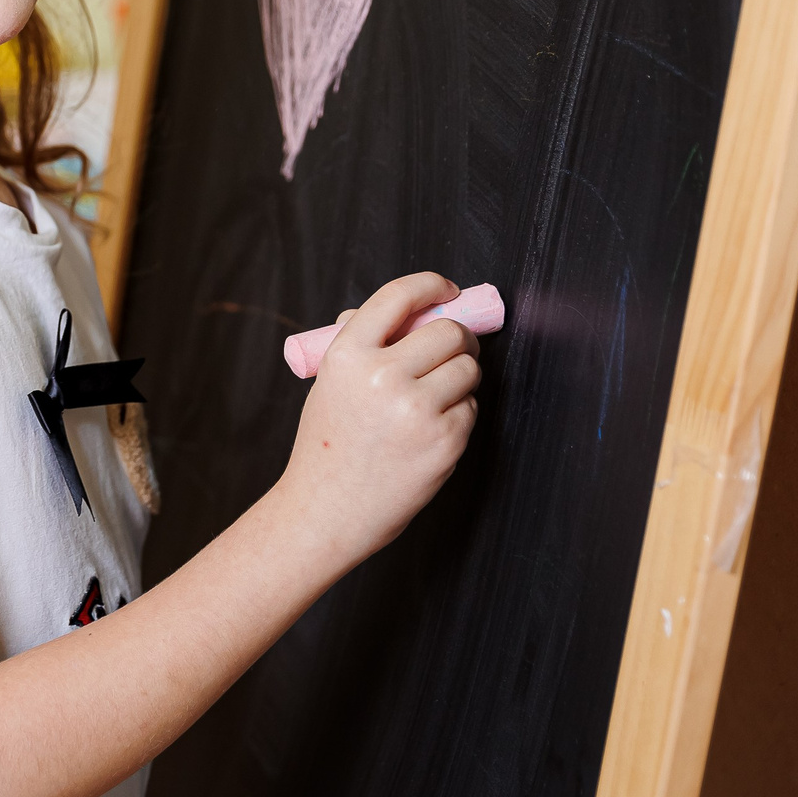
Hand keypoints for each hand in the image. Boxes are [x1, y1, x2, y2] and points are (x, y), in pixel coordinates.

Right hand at [278, 272, 480, 563]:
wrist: (326, 511)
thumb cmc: (328, 445)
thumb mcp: (330, 384)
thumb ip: (362, 345)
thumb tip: (406, 311)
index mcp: (348, 355)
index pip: (400, 295)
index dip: (431, 286)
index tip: (447, 291)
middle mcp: (383, 376)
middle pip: (449, 331)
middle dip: (459, 337)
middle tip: (454, 349)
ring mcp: (417, 410)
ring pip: (468, 368)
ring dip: (460, 377)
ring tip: (435, 397)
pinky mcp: (445, 441)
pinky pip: (471, 408)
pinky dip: (458, 414)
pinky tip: (429, 431)